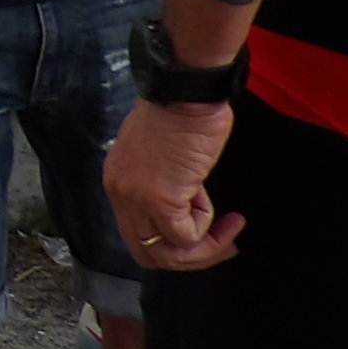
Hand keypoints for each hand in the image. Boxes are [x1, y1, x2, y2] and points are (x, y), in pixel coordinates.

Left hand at [106, 97, 243, 270]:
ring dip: (204, 248)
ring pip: (167, 253)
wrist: (187, 91)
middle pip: (147, 252)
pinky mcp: (160, 199)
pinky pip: (186, 237)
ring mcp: (137, 198)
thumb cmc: (183, 112)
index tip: (205, 234)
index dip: (172, 243)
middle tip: (223, 245)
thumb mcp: (161, 153)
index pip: (137, 233)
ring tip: (229, 230)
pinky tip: (222, 212)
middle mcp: (120, 193)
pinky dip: (209, 231)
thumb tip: (183, 202)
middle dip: (189, 257)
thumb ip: (163, 181)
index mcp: (118, 180)